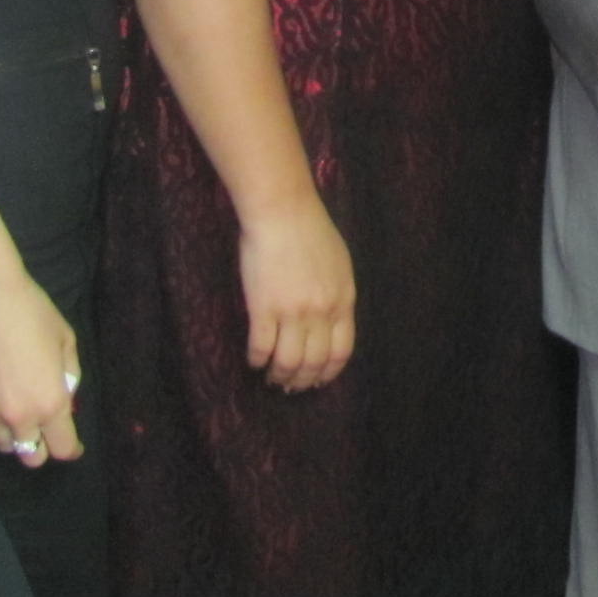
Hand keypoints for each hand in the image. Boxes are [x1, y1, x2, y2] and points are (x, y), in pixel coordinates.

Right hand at [0, 263, 81, 466]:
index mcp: (50, 403)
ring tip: (18, 415)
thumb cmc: (33, 313)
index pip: (62, 448)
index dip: (71, 449)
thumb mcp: (66, 341)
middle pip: (30, 457)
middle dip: (41, 448)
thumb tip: (64, 397)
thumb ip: (69, 377)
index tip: (73, 445)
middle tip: (44, 431)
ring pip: (3, 445)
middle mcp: (18, 416)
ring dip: (15, 436)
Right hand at [239, 196, 354, 389]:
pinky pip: (260, 347)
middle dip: (302, 380)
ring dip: (279, 375)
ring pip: (288, 362)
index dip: (328, 372)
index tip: (318, 380)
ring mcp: (292, 311)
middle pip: (314, 362)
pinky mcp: (263, 308)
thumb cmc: (310, 231)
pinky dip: (257, 360)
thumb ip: (338, 294)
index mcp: (343, 300)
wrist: (283, 211)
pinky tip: (254, 360)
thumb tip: (332, 322)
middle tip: (291, 386)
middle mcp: (321, 311)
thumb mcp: (339, 264)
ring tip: (272, 377)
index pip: (341, 351)